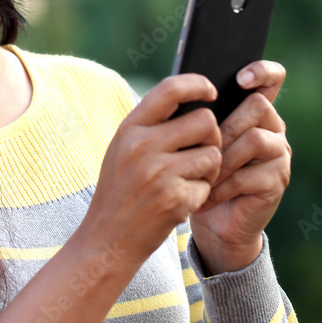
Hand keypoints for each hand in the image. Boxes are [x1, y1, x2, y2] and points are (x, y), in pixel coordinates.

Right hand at [77, 74, 222, 269]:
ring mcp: (159, 173)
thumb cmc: (120, 190)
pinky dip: (200, 194)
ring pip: (213, 153)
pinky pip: (208, 185)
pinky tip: (180, 201)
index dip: (197, 84)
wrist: (107, 238)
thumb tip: (193, 101)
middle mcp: (142, 146)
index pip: (170, 89)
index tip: (211, 91)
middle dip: (212, 136)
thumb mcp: (123, 149)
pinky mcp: (176, 198)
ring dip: (210, 168)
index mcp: (129, 128)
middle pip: (205, 121)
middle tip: (201, 151)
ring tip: (189, 179)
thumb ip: (150, 125)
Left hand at [190, 60, 291, 273]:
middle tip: (204, 146)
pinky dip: (222, 186)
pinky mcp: (277, 181)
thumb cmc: (198, 171)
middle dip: (226, 125)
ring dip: (222, 157)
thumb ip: (199, 115)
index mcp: (253, 110)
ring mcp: (279, 154)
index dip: (262, 71)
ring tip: (202, 174)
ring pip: (254, 139)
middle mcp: (273, 127)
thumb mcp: (195, 138)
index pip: (271, 78)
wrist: (212, 220)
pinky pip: (249, 174)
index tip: (241, 78)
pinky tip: (206, 196)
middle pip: (258, 106)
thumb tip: (184, 92)